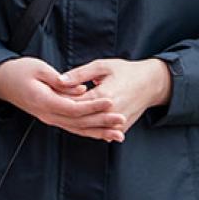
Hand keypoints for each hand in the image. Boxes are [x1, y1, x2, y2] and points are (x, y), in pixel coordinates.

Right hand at [0, 57, 126, 142]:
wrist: (1, 82)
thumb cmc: (18, 71)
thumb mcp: (37, 68)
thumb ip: (59, 80)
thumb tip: (80, 89)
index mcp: (43, 101)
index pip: (73, 108)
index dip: (93, 106)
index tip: (110, 101)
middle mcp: (47, 114)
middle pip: (78, 122)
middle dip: (101, 122)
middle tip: (121, 119)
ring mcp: (49, 118)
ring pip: (77, 129)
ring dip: (99, 132)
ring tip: (118, 133)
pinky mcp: (52, 118)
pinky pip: (73, 127)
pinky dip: (89, 132)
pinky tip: (103, 134)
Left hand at [58, 58, 172, 133]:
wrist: (151, 84)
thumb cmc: (126, 71)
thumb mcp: (102, 66)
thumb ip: (79, 74)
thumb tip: (59, 80)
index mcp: (104, 96)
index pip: (75, 103)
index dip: (60, 100)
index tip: (47, 95)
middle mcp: (111, 113)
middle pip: (80, 119)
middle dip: (64, 113)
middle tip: (48, 108)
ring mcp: (117, 123)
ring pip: (89, 129)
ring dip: (74, 124)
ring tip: (60, 116)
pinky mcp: (121, 128)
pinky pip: (101, 132)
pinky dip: (88, 128)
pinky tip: (76, 123)